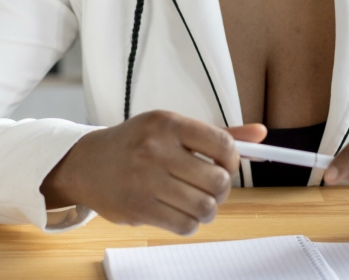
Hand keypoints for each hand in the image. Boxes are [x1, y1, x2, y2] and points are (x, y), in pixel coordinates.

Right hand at [40, 111, 265, 234]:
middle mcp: (156, 150)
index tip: (226, 167)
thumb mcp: (171, 128)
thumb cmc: (136, 144)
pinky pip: (185, 225)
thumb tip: (261, 134)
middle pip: (217, 181)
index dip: (233, 162)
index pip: (222, 144)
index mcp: (168, 123)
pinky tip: (180, 211)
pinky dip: (190, 223)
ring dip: (207, 209)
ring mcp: (146, 180)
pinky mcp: (139, 208)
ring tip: (197, 202)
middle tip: (212, 188)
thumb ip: (216, 134)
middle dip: (221, 190)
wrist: (87, 163)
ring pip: (204, 207)